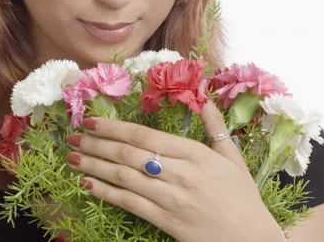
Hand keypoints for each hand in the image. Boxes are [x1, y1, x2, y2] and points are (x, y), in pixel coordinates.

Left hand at [64, 101, 284, 241]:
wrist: (252, 240)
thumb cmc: (242, 197)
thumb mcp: (232, 157)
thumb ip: (215, 126)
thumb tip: (204, 95)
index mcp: (195, 153)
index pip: (145, 134)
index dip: (114, 126)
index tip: (91, 119)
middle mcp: (180, 172)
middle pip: (129, 153)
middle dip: (97, 142)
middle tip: (72, 135)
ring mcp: (171, 198)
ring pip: (123, 176)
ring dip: (94, 164)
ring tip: (72, 155)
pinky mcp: (166, 221)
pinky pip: (128, 203)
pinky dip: (104, 192)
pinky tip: (87, 183)